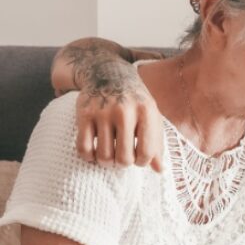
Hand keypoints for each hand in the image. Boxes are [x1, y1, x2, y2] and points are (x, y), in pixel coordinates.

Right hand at [72, 49, 163, 171]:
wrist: (109, 74)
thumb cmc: (136, 102)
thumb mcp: (151, 117)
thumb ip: (156, 143)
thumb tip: (160, 170)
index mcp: (146, 111)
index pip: (147, 152)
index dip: (142, 162)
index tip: (139, 159)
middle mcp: (125, 111)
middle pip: (124, 158)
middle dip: (123, 163)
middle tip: (122, 158)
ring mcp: (102, 112)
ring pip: (104, 156)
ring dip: (106, 162)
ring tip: (110, 157)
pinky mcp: (84, 114)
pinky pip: (84, 148)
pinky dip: (89, 157)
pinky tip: (94, 153)